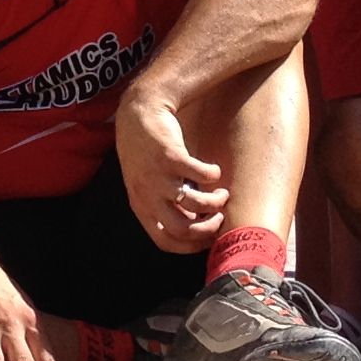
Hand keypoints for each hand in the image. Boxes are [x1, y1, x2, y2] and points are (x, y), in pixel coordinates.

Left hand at [113, 91, 227, 251]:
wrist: (138, 113)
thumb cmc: (145, 152)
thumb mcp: (146, 184)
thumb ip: (163, 205)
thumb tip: (193, 225)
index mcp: (141, 206)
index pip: (165, 242)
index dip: (191, 246)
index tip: (208, 240)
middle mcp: (147, 194)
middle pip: (182, 229)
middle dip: (208, 228)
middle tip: (219, 218)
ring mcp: (158, 175)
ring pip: (195, 203)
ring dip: (216, 202)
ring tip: (223, 193)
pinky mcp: (171, 156)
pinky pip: (200, 175)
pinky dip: (213, 176)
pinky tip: (214, 171)